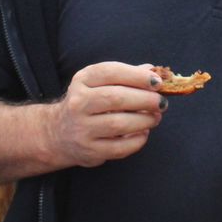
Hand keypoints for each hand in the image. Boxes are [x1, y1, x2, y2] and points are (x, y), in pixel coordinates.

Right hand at [48, 62, 165, 168]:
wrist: (59, 133)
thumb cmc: (89, 103)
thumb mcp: (100, 83)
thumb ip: (126, 76)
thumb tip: (153, 71)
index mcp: (83, 80)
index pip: (111, 72)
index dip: (137, 76)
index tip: (157, 82)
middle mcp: (78, 103)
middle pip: (116, 98)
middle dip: (145, 99)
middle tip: (162, 102)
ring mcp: (82, 128)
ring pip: (119, 123)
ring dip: (145, 120)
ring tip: (156, 117)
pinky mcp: (90, 150)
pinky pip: (120, 147)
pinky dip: (137, 140)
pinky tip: (143, 133)